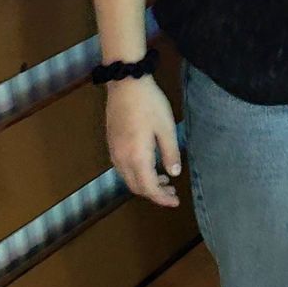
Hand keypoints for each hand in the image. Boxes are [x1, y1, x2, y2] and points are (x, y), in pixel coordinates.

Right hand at [105, 75, 182, 206]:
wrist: (126, 84)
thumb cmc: (150, 104)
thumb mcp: (166, 128)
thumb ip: (170, 153)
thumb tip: (174, 174)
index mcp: (136, 157)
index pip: (148, 188)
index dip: (162, 198)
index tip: (175, 201)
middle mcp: (121, 159)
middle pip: (136, 187)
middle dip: (155, 193)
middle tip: (173, 192)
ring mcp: (114, 151)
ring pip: (128, 178)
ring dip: (145, 184)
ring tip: (165, 181)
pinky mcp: (112, 143)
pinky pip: (123, 168)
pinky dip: (137, 174)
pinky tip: (150, 166)